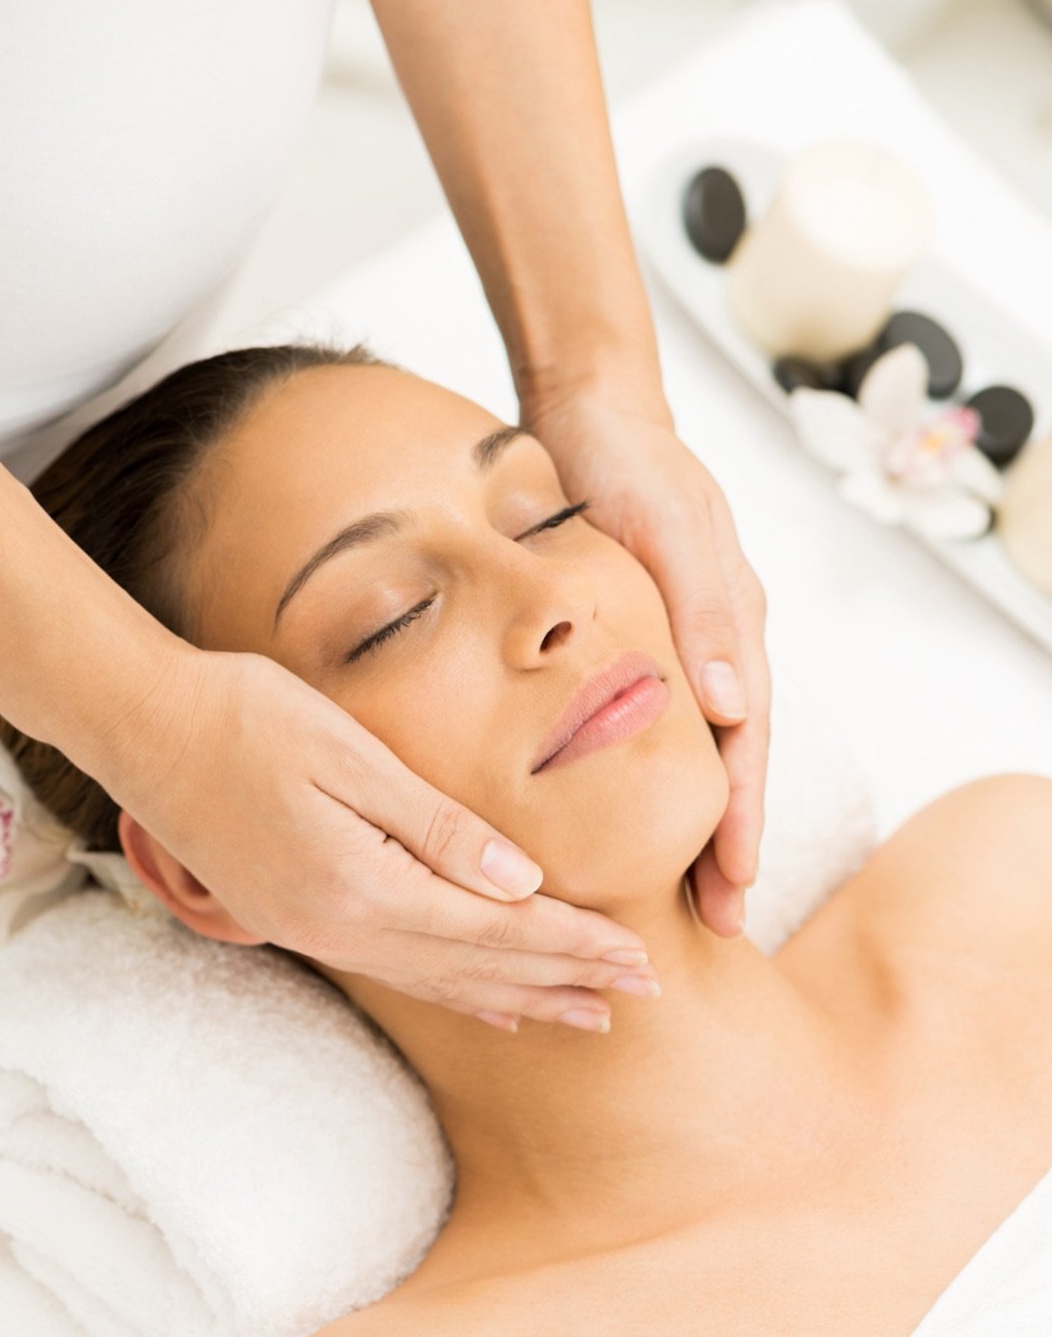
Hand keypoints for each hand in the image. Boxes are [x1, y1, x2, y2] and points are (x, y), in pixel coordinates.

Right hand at [108, 644, 652, 1030]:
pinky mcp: (299, 922)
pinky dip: (456, 993)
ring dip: (519, 998)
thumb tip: (523, 881)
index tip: (637, 957)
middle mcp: (342, 928)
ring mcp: (316, 933)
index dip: (572, 944)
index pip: (496, 928)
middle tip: (640, 996)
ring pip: (440, 982)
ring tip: (583, 1017)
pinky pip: (398, 974)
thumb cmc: (247, 718)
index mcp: (364, 885)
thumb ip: (437, 826)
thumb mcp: (350, 757)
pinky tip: (490, 1003)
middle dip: (564, 981)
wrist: (143, 729)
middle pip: (478, 968)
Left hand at [524, 391, 769, 936]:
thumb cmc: (626, 461)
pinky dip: (657, 774)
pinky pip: (659, 721)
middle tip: (720, 925)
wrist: (590, 410)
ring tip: (688, 894)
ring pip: (699, 750)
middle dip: (729, 843)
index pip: (746, 741)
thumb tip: (736, 709)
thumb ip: (702, 609)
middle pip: (732, 760)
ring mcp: (684, 642)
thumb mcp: (666, 524)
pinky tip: (632, 814)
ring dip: (697, 821)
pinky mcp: (643, 638)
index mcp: (732, 622)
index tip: (735, 883)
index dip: (742, 816)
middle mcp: (719, 641)